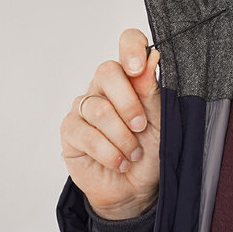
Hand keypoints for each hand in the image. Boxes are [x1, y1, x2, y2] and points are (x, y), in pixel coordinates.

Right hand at [61, 29, 160, 219]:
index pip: (127, 43)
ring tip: (134, 153)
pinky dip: (109, 152)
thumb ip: (153, 91)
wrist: (135, 188)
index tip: (138, 66)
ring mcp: (84, 107)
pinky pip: (86, 134)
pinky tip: (120, 162)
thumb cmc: (151, 151)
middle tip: (141, 125)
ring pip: (99, 109)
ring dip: (122, 137)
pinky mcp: (71, 131)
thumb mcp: (161, 121)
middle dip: (128, 102)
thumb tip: (152, 57)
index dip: (131, 47)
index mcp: (130, 77)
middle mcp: (104, 87)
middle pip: (107, 72)